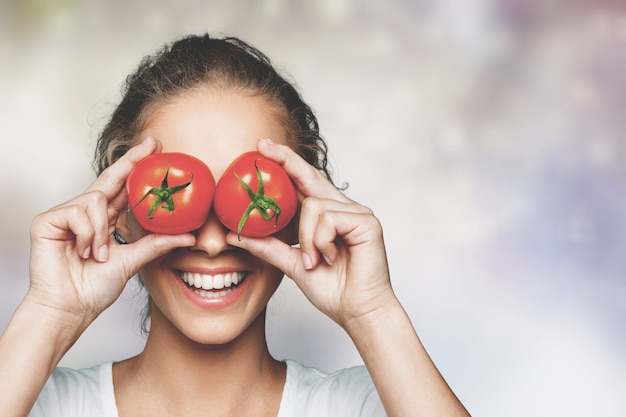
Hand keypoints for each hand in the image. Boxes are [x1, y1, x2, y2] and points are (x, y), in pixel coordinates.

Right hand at [28, 137, 194, 322]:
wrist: (70, 308)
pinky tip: (81, 251)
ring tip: (96, 254)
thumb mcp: (133, 261)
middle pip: (110, 178)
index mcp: (104, 219)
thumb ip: (156, 245)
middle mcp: (86, 212)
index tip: (155, 148)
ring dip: (101, 231)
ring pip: (96, 200)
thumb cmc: (94, 288)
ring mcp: (66, 214)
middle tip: (152, 144)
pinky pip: (77, 212)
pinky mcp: (48, 220)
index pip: (122, 187)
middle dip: (131, 160)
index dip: (136, 165)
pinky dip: (86, 234)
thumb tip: (189, 236)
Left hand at [227, 139, 395, 327]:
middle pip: (309, 176)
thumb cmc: (332, 289)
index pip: (303, 182)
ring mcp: (357, 213)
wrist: (357, 312)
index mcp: (327, 215)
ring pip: (313, 205)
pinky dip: (320, 240)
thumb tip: (233, 234)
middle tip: (261, 146)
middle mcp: (343, 208)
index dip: (284, 162)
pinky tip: (328, 258)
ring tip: (315, 260)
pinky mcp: (367, 222)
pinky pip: (328, 218)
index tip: (261, 147)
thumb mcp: (292, 264)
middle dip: (285, 160)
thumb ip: (267, 246)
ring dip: (306, 238)